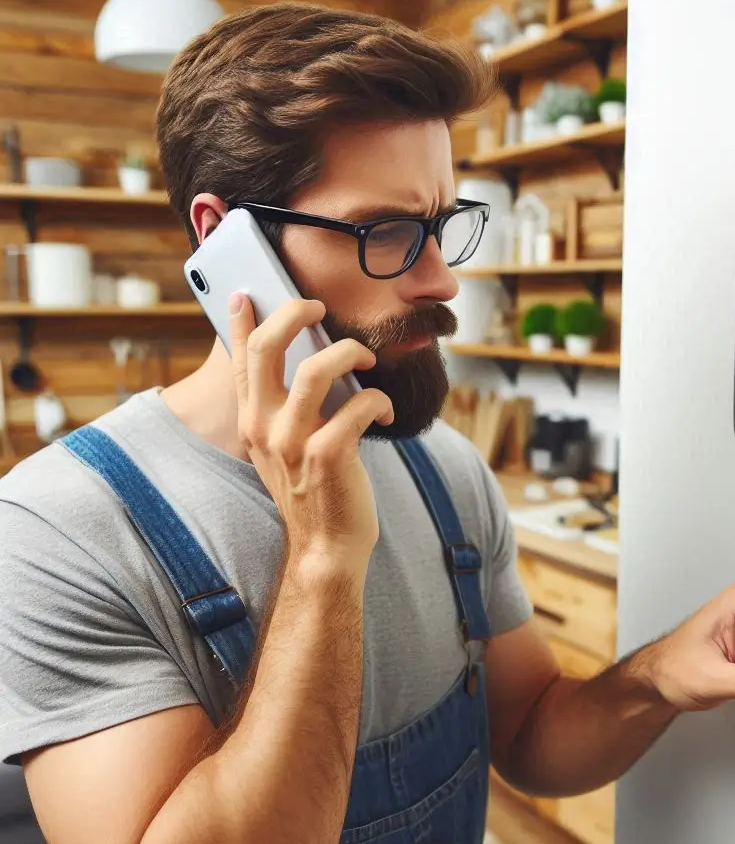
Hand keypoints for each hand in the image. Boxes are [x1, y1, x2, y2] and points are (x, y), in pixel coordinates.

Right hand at [228, 293, 393, 566]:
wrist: (325, 549)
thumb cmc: (315, 494)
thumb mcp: (285, 451)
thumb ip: (286, 413)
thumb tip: (309, 365)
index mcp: (253, 423)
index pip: (240, 361)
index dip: (239, 322)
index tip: (245, 294)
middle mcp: (264, 429)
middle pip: (264, 349)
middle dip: (292, 314)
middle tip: (318, 308)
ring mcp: (294, 442)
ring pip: (314, 370)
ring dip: (348, 352)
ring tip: (367, 358)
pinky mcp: (328, 455)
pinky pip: (358, 404)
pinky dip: (378, 399)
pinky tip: (386, 409)